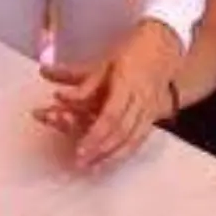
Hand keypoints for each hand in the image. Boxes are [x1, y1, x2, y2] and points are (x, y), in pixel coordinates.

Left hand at [34, 20, 182, 169]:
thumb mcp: (104, 61)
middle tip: (81, 162)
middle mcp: (141, 99)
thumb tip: (49, 79)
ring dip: (112, 157)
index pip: (111, 115)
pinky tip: (110, 162)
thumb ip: (79, 78)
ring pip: (133, 139)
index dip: (95, 135)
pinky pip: (140, 139)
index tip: (80, 149)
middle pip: (122, 131)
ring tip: (93, 169)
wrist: (166, 46)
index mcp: (128, 82)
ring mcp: (150, 109)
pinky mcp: (154, 116)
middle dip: (101, 150)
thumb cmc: (132, 52)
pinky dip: (125, 153)